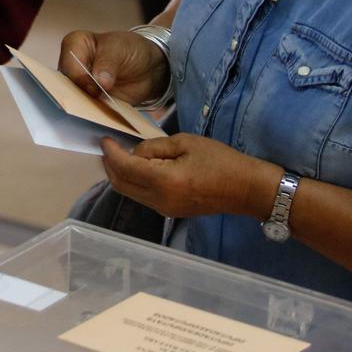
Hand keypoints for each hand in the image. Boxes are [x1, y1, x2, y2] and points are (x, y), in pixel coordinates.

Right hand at [60, 28, 170, 106]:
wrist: (148, 68)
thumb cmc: (130, 50)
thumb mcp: (120, 48)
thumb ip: (108, 62)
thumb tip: (100, 82)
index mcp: (74, 45)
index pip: (69, 64)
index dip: (80, 77)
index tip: (96, 86)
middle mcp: (71, 66)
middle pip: (66, 83)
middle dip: (81, 93)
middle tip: (98, 98)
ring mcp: (78, 85)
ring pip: (73, 98)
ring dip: (87, 105)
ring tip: (103, 106)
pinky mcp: (88, 100)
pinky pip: (86, 110)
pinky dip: (94, 114)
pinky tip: (105, 114)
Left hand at [99, 134, 280, 220]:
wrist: (247, 189)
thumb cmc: (220, 161)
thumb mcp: (186, 142)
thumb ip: (155, 147)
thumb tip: (135, 153)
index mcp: (163, 181)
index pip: (124, 167)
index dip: (110, 152)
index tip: (104, 139)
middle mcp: (158, 200)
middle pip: (120, 184)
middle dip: (110, 165)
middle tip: (109, 146)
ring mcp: (164, 210)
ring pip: (129, 192)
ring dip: (120, 174)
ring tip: (122, 154)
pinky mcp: (170, 212)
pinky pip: (142, 196)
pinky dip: (134, 182)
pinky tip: (139, 167)